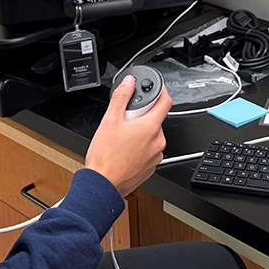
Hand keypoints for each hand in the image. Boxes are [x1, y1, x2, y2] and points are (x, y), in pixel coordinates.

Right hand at [85, 75, 171, 196]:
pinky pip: (149, 150)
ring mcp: (156, 155)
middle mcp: (158, 141)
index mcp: (150, 127)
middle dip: (141, 116)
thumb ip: (121, 97)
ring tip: (122, 138)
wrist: (103, 185)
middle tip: (125, 120)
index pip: (166, 102)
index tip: (155, 89)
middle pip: (155, 119)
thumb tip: (129, 83)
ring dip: (140, 132)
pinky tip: (125, 150)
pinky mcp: (151, 167)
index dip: (161, 91)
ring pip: (152, 135)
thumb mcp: (109, 120)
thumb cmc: (105, 157)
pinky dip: (140, 147)